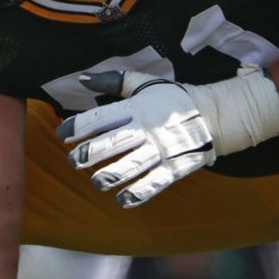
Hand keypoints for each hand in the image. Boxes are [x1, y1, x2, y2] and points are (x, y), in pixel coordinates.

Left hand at [58, 72, 216, 207]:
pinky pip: (154, 184)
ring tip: (97, 182)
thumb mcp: (146, 84)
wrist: (215, 115)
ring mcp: (161, 150)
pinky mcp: (175, 167)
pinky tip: (122, 200)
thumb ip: (114, 81)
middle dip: (88, 155)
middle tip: (73, 162)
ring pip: (130, 167)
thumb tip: (82, 78)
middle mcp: (147, 129)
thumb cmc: (174, 99)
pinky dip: (138, 194)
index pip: (100, 117)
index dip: (76, 127)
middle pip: (112, 143)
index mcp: (137, 107)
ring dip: (109, 177)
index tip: (62, 135)